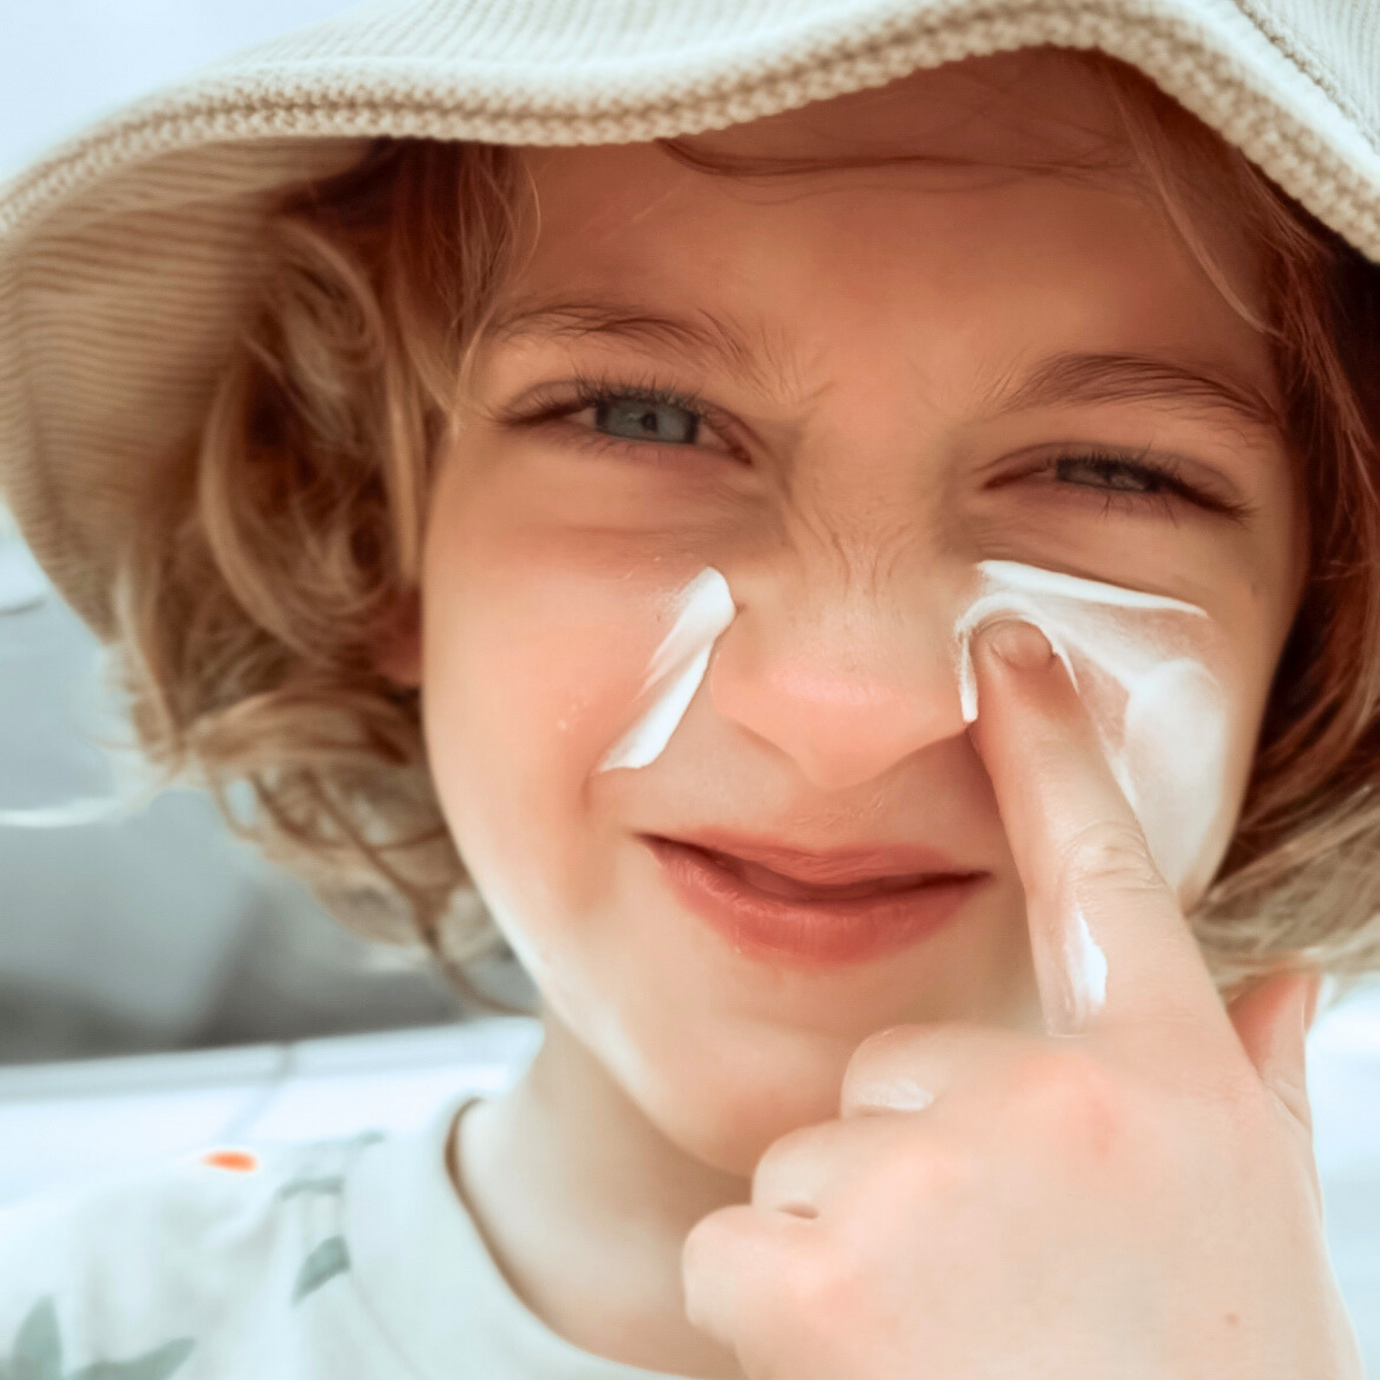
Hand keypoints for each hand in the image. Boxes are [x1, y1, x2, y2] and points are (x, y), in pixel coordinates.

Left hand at [681, 619, 1362, 1379]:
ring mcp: (930, 1172)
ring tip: (949, 1347)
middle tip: (991, 1296)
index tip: (1005, 646)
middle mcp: (1050, 1096)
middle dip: (909, 1171)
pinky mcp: (816, 1267)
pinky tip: (868, 1375)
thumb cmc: (1199, 1377)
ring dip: (847, 1250)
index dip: (1052, 747)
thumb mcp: (1249, 1231)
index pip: (1099, 870)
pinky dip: (769, 1316)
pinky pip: (735, 1246)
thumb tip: (1281, 976)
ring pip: (808, 1159)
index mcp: (1158, 1078)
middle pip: (888, 1071)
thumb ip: (1244, 1085)